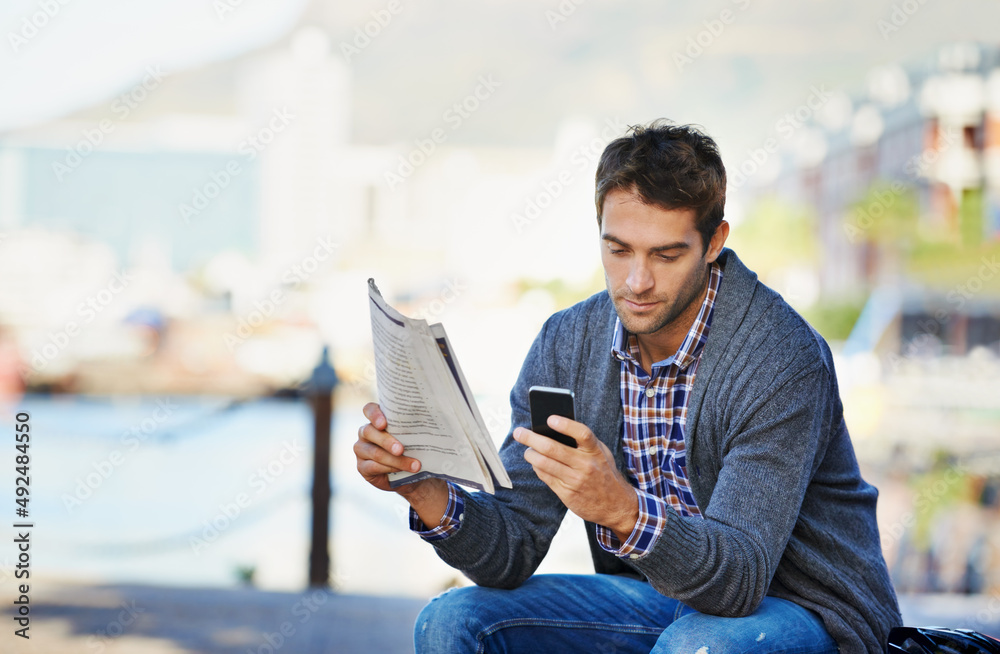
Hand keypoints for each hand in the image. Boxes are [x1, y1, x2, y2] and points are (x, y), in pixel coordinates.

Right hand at [354, 403, 448, 524]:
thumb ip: (413, 428)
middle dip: (387, 441)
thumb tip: (433, 421)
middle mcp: (366, 432)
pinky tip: (401, 471)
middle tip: (401, 449)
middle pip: (370, 432)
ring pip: (375, 452)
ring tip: (414, 465)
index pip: (369, 410)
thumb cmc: (413, 449)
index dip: (374, 414)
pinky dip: (389, 468)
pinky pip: (373, 466)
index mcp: (376, 420)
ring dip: (395, 460)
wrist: (412, 473)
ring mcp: (361, 449)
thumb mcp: (414, 436)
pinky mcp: (362, 466)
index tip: (384, 423)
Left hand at [514, 416, 638, 540]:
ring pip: (544, 463)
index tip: (550, 418)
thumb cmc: (604, 473)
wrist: (616, 505)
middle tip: (519, 432)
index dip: (565, 424)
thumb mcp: (601, 454)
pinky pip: (545, 477)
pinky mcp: (567, 494)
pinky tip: (535, 463)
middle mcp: (586, 465)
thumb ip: (583, 443)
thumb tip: (554, 429)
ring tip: (527, 449)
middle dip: (531, 438)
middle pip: (553, 448)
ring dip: (530, 454)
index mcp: (595, 451)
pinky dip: (537, 468)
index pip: (581, 433)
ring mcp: (575, 481)